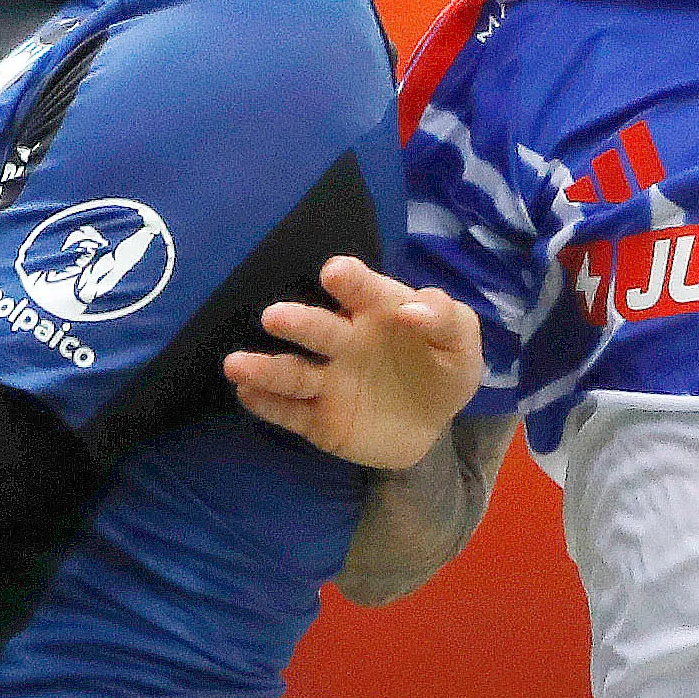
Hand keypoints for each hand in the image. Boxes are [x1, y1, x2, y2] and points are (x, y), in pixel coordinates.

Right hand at [225, 256, 485, 470]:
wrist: (431, 425)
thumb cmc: (443, 368)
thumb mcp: (462, 346)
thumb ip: (447, 320)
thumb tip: (412, 308)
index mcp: (377, 312)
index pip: (362, 290)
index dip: (349, 280)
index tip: (334, 272)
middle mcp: (343, 341)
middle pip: (317, 330)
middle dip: (297, 323)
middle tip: (274, 317)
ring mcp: (328, 381)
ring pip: (294, 373)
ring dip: (265, 368)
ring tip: (236, 365)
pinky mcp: (318, 420)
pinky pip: (290, 413)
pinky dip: (267, 405)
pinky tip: (245, 393)